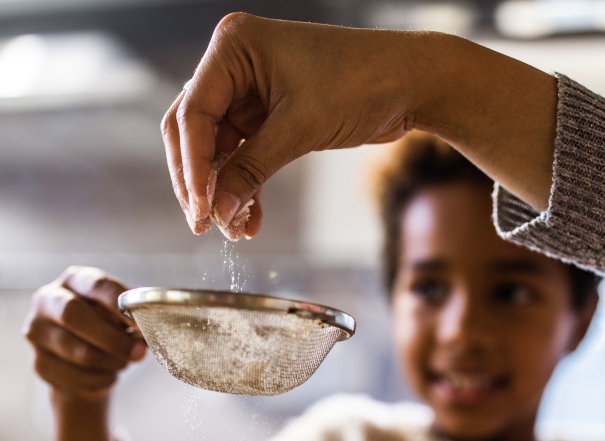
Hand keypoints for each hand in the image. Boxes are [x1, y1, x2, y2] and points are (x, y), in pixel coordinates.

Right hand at [23, 266, 146, 402]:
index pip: (95, 285)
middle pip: (73, 315)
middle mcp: (47, 301)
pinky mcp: (39, 363)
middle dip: (112, 338)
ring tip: (123, 362)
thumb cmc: (106, 329)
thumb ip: (130, 317)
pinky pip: (76, 378)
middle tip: (139, 353)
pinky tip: (107, 375)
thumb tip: (148, 324)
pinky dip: (100, 381)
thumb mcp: (119, 316)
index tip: (142, 323)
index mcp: (74, 280)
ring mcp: (37, 332)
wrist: (84, 363)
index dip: (119, 303)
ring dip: (110, 362)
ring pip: (78, 352)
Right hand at [162, 13, 556, 239]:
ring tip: (235, 229)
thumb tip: (215, 210)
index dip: (192, 167)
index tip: (198, 211)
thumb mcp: (301, 128)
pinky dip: (246, 185)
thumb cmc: (363, 83)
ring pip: (219, 149)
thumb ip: (252, 169)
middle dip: (201, 180)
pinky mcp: (270, 113)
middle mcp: (236, 63)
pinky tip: (250, 219)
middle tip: (205, 223)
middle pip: (195, 130)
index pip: (194, 114)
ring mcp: (251, 88)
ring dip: (225, 190)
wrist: (412, 83)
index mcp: (234, 47)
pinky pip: (244, 155)